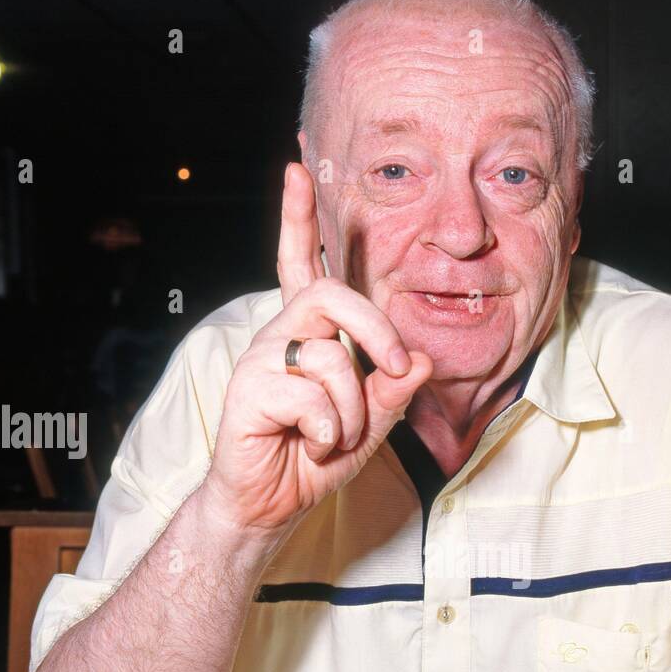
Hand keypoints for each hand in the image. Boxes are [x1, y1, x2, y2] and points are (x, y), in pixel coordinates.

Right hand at [202, 161, 433, 533]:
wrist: (270, 504)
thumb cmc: (315, 457)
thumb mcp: (371, 424)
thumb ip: (394, 389)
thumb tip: (421, 359)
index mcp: (309, 335)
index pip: (302, 265)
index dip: (300, 219)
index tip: (298, 168)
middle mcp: (282, 335)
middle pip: (330, 294)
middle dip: (377, 329)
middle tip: (400, 365)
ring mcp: (262, 360)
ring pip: (331, 359)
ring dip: (353, 411)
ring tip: (336, 438)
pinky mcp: (249, 390)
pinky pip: (312, 399)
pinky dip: (329, 432)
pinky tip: (311, 446)